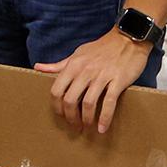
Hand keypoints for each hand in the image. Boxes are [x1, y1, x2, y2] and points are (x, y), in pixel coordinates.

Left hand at [36, 30, 152, 134]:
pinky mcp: (118, 80)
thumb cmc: (102, 48)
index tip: (61, 115)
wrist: (128, 38)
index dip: (57, 107)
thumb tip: (38, 68)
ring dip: (86, 119)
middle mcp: (85, 71)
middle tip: (75, 125)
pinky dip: (105, 118)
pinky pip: (109, 102)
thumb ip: (59, 65)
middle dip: (70, 117)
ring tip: (87, 126)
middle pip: (70, 100)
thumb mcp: (78, 54)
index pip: (57, 90)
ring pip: (88, 103)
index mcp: (74, 65)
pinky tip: (102, 128)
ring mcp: (102, 76)